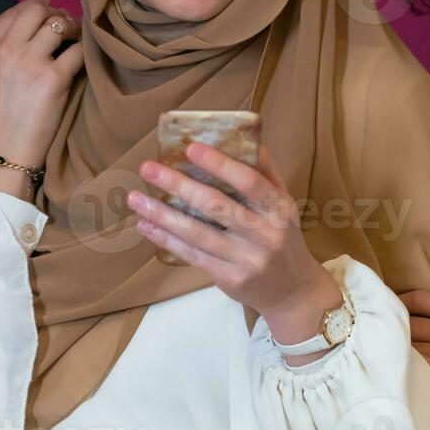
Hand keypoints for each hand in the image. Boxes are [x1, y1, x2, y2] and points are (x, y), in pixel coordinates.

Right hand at [0, 0, 83, 171]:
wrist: (2, 154)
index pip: (11, 13)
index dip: (32, 5)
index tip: (46, 5)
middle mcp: (5, 49)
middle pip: (36, 11)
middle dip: (53, 11)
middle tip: (63, 19)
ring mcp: (31, 62)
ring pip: (58, 25)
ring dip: (71, 26)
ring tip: (76, 34)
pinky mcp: (55, 78)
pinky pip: (76, 51)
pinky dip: (83, 50)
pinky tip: (83, 54)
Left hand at [128, 143, 340, 360]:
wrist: (293, 291)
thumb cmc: (284, 238)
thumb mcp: (284, 204)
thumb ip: (265, 173)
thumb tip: (246, 139)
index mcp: (278, 209)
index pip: (249, 183)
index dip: (220, 164)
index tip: (190, 148)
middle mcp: (264, 234)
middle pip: (216, 206)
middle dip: (178, 185)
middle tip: (148, 168)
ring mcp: (245, 259)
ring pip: (197, 233)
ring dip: (162, 214)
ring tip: (135, 198)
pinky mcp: (228, 278)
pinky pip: (191, 255)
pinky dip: (166, 239)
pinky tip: (146, 225)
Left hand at [399, 283, 429, 429]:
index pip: (426, 299)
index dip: (401, 300)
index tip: (387, 305)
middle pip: (416, 322)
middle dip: (396, 326)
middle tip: (380, 329)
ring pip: (416, 344)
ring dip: (401, 347)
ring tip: (388, 348)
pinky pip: (422, 365)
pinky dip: (411, 364)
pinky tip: (402, 365)